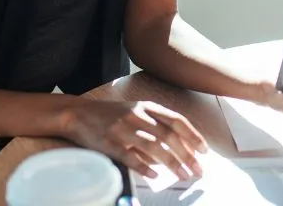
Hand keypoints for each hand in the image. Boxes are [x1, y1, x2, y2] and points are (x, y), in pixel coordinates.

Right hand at [61, 98, 206, 179]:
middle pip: (169, 136)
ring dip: (172, 163)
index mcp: (147, 106)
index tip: (204, 150)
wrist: (78, 113)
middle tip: (198, 170)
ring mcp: (123, 128)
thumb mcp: (136, 112)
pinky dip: (144, 167)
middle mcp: (137, 115)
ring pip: (154, 147)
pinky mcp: (109, 143)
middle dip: (187, 154)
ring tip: (183, 175)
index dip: (193, 135)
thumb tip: (177, 148)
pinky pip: (130, 156)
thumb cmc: (111, 114)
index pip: (177, 120)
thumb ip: (156, 126)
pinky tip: (155, 175)